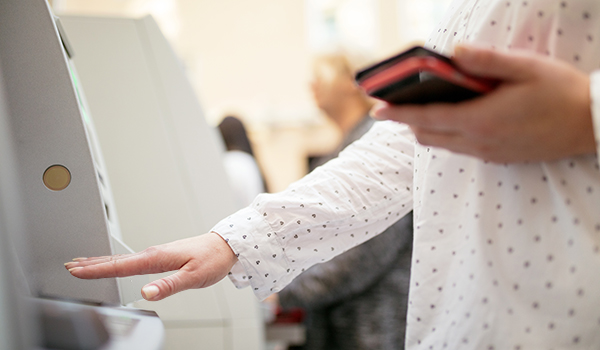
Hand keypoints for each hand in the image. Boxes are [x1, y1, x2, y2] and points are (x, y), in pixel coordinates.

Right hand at [64, 232, 237, 300]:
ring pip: (122, 258)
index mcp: (156, 257)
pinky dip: (115, 260)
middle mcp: (153, 252)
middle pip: (115, 260)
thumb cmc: (211, 259)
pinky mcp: (160, 255)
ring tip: (82, 264)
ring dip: (100, 261)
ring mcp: (156, 253)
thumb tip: (146, 292)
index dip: (96, 269)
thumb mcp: (192, 277)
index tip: (76, 271)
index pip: (120, 266)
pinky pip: (131, 259)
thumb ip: (168, 285)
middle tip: (69, 266)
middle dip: (91, 264)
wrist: (225, 245)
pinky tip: (113, 264)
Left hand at [372, 45, 595, 162]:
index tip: (376, 109)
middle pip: (428, 135)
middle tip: (396, 105)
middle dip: (408, 121)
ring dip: (427, 128)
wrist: (593, 125)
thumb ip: (486, 60)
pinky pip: (461, 148)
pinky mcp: (498, 158)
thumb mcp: (525, 68)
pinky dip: (447, 135)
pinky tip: (456, 117)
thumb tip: (454, 53)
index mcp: (480, 119)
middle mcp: (479, 142)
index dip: (397, 114)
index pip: (425, 118)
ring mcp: (488, 153)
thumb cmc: (561, 92)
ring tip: (421, 108)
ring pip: (443, 144)